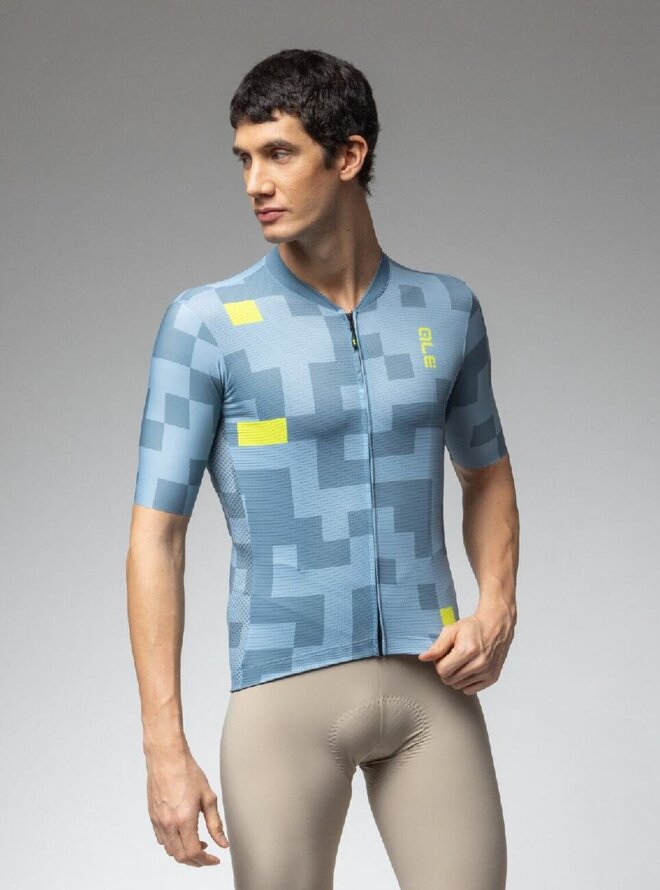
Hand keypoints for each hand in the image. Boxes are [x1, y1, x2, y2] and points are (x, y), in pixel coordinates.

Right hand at [146, 748, 229, 866]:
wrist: (166, 758)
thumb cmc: (187, 772)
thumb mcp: (208, 797)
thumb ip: (215, 824)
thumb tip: (222, 843)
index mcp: (184, 820)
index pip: (194, 853)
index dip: (206, 860)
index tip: (214, 859)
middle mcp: (168, 824)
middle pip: (181, 857)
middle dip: (196, 861)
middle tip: (208, 855)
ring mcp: (158, 822)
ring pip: (170, 850)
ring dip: (184, 853)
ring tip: (198, 843)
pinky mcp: (152, 817)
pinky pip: (162, 840)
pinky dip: (173, 844)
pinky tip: (183, 834)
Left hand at [417, 603, 515, 694]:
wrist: (496, 626)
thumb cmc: (473, 627)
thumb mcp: (452, 630)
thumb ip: (437, 646)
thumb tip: (423, 658)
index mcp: (467, 650)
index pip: (442, 671)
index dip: (438, 663)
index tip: (443, 656)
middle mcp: (479, 663)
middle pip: (449, 680)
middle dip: (446, 670)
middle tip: (452, 658)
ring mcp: (487, 672)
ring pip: (458, 686)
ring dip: (456, 676)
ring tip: (462, 662)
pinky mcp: (492, 678)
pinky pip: (470, 690)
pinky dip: (466, 682)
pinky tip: (469, 669)